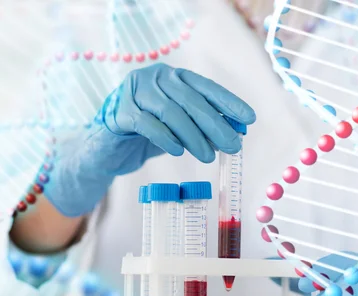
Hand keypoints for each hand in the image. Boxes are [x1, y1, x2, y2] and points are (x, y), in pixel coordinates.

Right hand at [45, 63, 255, 216]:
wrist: (108, 148)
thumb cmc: (148, 136)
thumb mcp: (180, 130)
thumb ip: (203, 127)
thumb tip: (236, 134)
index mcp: (172, 77)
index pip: (206, 87)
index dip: (229, 103)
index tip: (249, 119)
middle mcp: (154, 77)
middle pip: (191, 100)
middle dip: (216, 124)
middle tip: (233, 145)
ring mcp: (135, 92)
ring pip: (172, 112)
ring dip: (194, 136)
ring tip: (208, 156)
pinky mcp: (120, 111)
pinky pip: (148, 124)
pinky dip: (166, 138)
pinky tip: (178, 151)